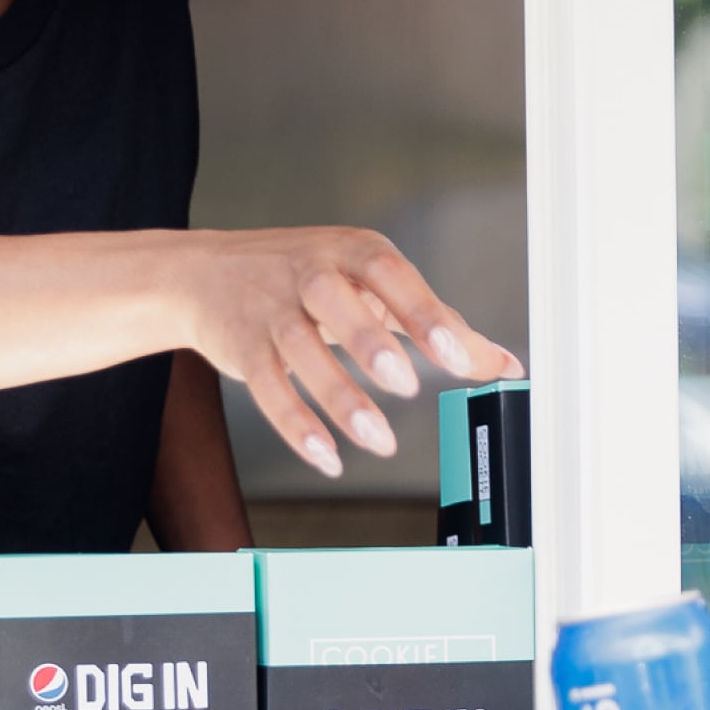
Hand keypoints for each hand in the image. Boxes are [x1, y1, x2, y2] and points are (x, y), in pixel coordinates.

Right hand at [174, 227, 521, 476]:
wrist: (205, 274)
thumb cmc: (305, 278)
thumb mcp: (371, 286)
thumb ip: (437, 323)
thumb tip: (504, 364)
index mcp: (351, 253)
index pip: (390, 276)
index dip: (422, 313)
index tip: (453, 353)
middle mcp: (309, 275)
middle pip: (336, 303)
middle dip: (371, 344)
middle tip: (405, 385)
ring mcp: (272, 311)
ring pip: (301, 352)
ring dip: (338, 397)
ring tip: (376, 438)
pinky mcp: (242, 349)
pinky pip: (268, 389)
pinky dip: (296, 426)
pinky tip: (327, 456)